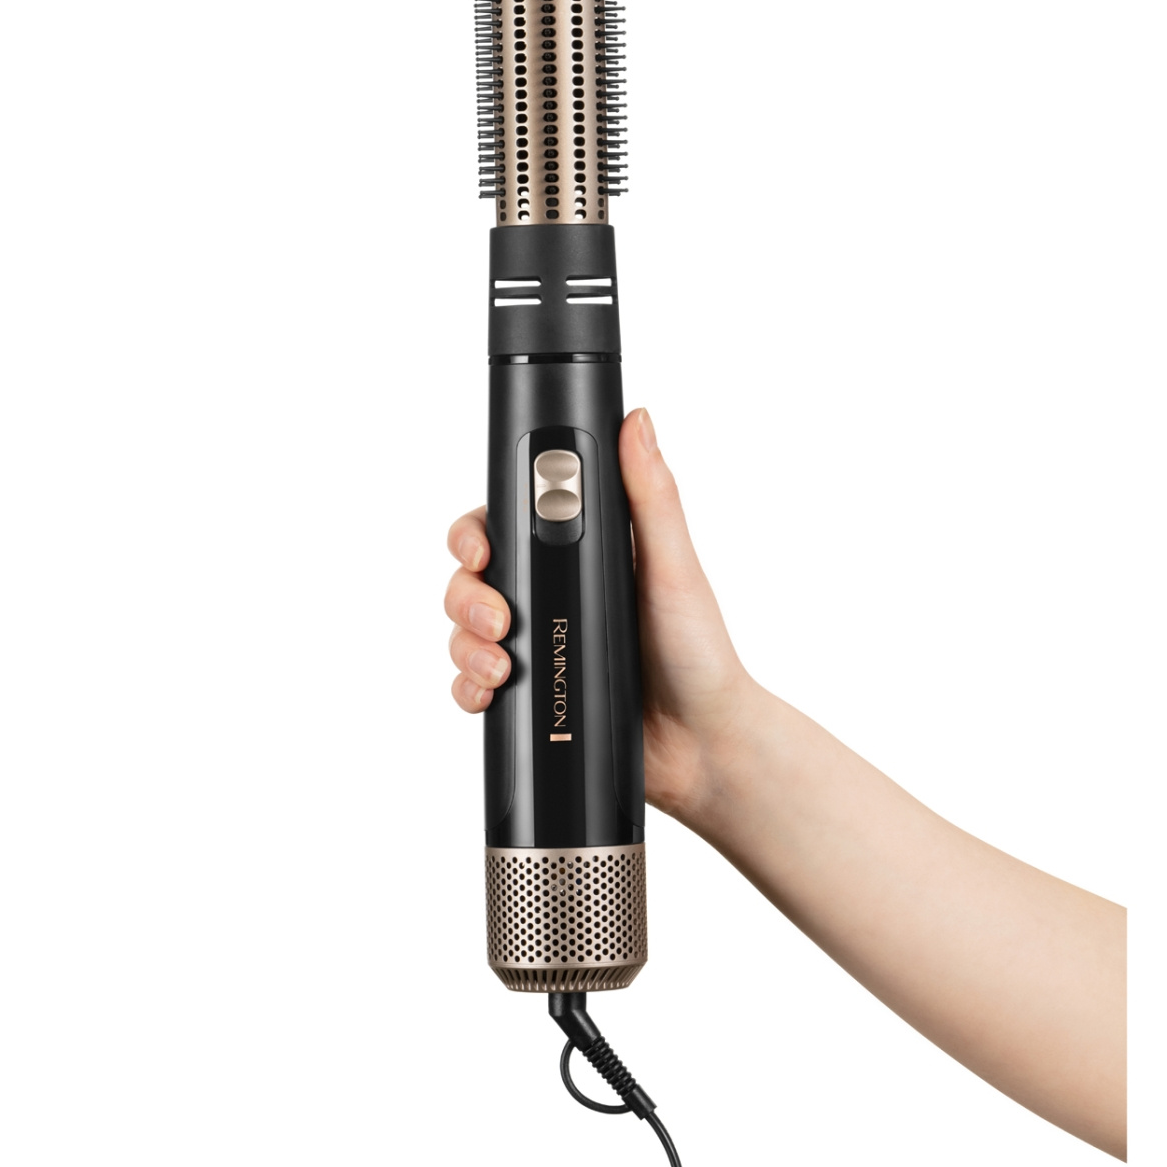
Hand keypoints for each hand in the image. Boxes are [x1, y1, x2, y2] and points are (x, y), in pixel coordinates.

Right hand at [444, 407, 757, 820]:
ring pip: (463, 631)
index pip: (507, 526)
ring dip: (465, 645)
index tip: (479, 550)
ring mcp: (538, 645)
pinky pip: (472, 685)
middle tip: (499, 620)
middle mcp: (552, 594)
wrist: (703, 746)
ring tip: (500, 666)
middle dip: (467, 596)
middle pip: (472, 578)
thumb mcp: (674, 567)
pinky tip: (488, 694)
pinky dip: (468, 687)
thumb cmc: (699, 652)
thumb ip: (652, 495)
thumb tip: (638, 421)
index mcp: (580, 555)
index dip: (477, 533)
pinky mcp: (531, 695)